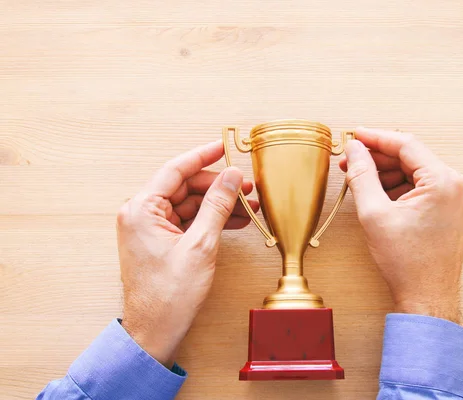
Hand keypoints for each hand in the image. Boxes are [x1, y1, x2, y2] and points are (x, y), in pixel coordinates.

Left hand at [116, 140, 258, 366]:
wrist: (155, 331)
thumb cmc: (169, 295)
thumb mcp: (200, 245)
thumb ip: (217, 206)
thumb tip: (231, 177)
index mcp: (141, 210)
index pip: (175, 170)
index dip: (202, 156)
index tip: (223, 146)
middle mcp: (141, 214)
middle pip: (185, 187)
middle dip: (218, 186)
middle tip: (246, 188)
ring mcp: (150, 228)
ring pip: (190, 204)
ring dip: (218, 204)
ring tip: (247, 207)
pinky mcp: (160, 241)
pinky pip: (188, 221)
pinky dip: (210, 220)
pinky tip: (234, 222)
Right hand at [340, 128, 462, 323]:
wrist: (427, 297)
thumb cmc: (407, 262)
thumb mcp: (375, 213)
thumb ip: (362, 175)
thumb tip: (355, 149)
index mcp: (444, 181)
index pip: (406, 144)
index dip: (376, 138)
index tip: (354, 135)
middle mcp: (457, 184)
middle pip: (411, 157)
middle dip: (378, 158)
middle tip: (350, 161)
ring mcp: (457, 196)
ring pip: (415, 171)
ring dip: (387, 173)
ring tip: (360, 181)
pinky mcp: (452, 207)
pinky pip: (422, 186)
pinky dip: (399, 187)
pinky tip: (378, 194)